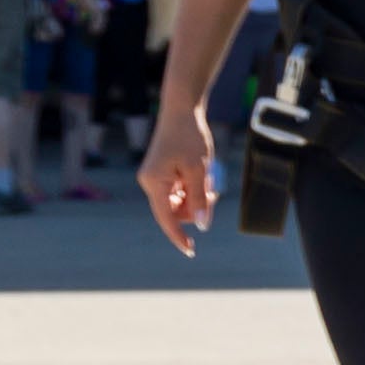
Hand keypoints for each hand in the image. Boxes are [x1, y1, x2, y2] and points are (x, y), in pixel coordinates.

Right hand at [139, 121, 217, 257]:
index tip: (189, 251)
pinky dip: (192, 190)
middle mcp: (150, 183)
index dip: (178, 236)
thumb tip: (202, 226)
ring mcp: (155, 179)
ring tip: (209, 182)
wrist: (181, 112)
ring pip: (178, 203)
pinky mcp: (162, 174)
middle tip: (213, 193)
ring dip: (195, 199)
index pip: (166, 218)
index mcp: (154, 183)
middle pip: (174, 212)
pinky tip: (202, 178)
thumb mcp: (200, 170)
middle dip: (195, 209)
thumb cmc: (190, 138)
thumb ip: (200, 199)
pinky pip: (178, 192)